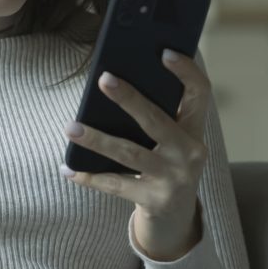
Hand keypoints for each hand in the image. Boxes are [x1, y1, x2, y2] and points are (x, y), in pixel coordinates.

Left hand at [61, 50, 209, 260]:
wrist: (175, 216)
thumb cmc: (165, 162)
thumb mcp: (171, 139)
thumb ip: (154, 113)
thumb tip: (114, 80)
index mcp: (194, 129)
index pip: (200, 94)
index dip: (186, 71)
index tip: (164, 52)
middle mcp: (190, 153)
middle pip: (157, 120)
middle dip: (129, 98)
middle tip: (103, 79)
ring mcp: (173, 178)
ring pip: (130, 154)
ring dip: (97, 140)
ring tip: (70, 127)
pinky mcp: (154, 200)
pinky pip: (114, 184)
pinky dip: (88, 176)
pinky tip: (67, 167)